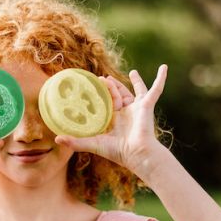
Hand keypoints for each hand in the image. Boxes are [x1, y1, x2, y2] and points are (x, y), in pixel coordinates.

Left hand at [54, 65, 168, 173]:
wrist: (137, 153)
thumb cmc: (117, 151)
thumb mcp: (92, 144)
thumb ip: (75, 142)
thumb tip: (56, 138)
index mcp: (114, 121)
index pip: (105, 105)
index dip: (99, 96)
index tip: (91, 87)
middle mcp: (126, 114)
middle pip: (118, 96)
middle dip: (112, 87)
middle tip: (103, 79)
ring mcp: (137, 109)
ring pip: (133, 91)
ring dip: (132, 82)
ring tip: (131, 72)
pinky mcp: (147, 105)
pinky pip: (156, 89)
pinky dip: (160, 79)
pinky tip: (164, 67)